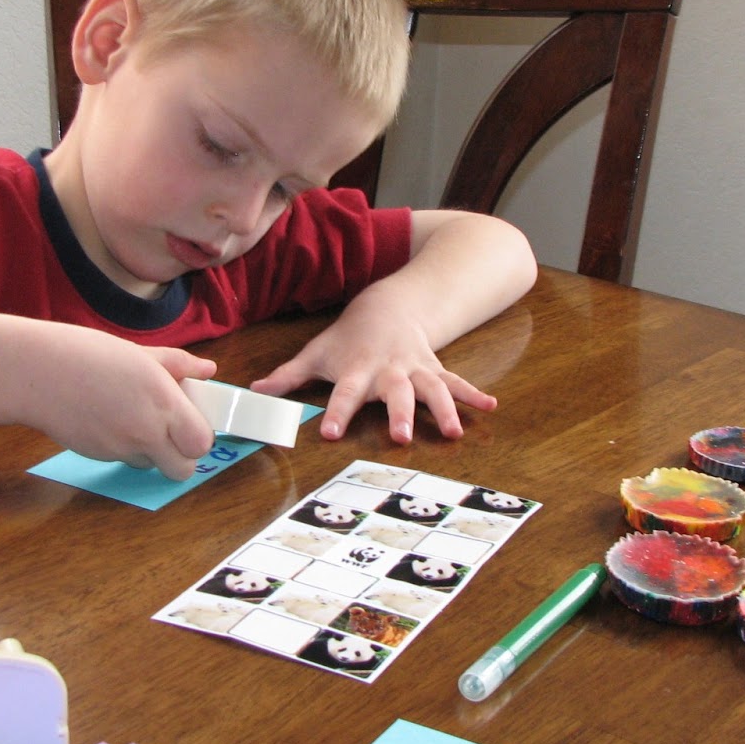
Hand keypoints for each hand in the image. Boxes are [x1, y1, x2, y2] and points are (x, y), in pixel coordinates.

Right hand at [32, 327, 218, 477]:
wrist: (36, 373)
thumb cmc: (88, 355)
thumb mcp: (140, 353)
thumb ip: (178, 365)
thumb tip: (208, 369)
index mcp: (163, 402)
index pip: (201, 444)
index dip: (199, 438)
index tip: (190, 424)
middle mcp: (145, 431)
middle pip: (183, 471)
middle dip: (181, 458)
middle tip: (171, 434)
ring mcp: (120, 448)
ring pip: (151, 465)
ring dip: (149, 451)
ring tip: (131, 418)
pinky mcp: (98, 457)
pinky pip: (123, 459)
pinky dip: (123, 447)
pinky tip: (108, 420)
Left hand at [248, 294, 495, 443]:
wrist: (388, 304)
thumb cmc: (347, 337)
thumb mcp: (316, 352)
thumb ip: (288, 376)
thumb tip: (253, 393)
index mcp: (358, 369)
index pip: (345, 393)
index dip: (338, 412)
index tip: (331, 434)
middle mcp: (389, 371)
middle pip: (395, 393)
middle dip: (399, 414)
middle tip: (401, 439)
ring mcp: (415, 369)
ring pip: (432, 389)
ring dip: (443, 410)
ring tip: (454, 432)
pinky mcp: (434, 369)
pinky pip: (456, 382)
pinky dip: (473, 394)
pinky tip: (490, 408)